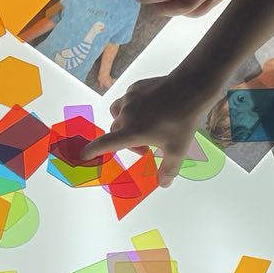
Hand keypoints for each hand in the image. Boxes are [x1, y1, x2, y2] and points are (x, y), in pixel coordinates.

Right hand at [78, 75, 205, 182]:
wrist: (189, 89)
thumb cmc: (182, 121)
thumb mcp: (178, 150)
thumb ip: (168, 169)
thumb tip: (163, 184)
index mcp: (132, 132)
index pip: (105, 144)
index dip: (92, 151)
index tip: (84, 155)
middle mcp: (126, 115)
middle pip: (115, 131)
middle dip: (127, 142)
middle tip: (146, 147)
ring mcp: (130, 99)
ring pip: (118, 114)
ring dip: (125, 123)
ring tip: (143, 127)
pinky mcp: (136, 88)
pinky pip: (128, 100)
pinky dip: (133, 108)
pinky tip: (150, 109)